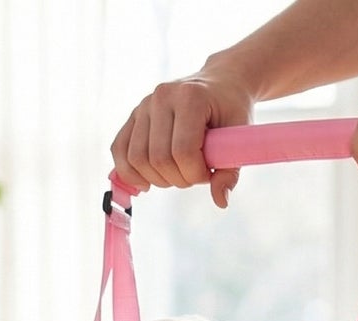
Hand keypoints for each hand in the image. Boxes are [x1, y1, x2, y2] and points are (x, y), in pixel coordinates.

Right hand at [111, 68, 255, 207]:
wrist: (220, 82)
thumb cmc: (231, 108)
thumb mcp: (239, 135)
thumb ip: (229, 170)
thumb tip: (220, 201)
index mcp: (190, 98)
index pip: (183, 152)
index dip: (195, 174)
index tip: (208, 173)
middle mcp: (162, 97)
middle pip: (158, 159)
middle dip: (178, 179)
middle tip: (194, 173)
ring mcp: (144, 105)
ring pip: (137, 159)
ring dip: (157, 179)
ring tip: (176, 173)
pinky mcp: (134, 115)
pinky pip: (119, 149)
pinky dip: (128, 172)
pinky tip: (144, 183)